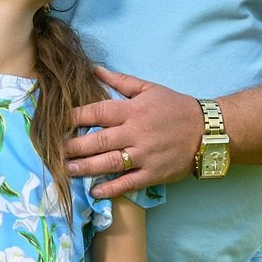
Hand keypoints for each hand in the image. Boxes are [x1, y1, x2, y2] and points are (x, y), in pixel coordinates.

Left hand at [65, 68, 204, 199]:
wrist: (208, 130)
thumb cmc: (176, 107)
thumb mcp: (149, 89)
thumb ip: (120, 81)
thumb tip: (94, 70)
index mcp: (133, 110)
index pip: (97, 111)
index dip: (74, 117)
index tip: (55, 122)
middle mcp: (136, 132)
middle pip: (98, 140)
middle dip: (73, 146)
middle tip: (53, 152)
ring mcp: (144, 155)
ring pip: (109, 163)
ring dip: (85, 168)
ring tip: (66, 171)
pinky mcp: (153, 173)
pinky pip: (128, 182)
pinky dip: (111, 188)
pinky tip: (94, 192)